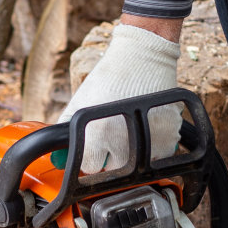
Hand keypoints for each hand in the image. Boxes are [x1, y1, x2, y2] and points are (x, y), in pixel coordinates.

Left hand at [61, 22, 182, 173]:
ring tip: (130, 128)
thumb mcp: (80, 102)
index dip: (91, 157)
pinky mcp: (168, 140)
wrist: (143, 58)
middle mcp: (122, 145)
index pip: (90, 167)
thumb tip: (59, 157)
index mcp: (96, 137)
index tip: (94, 147)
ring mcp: (148, 145)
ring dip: (133, 153)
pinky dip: (153, 147)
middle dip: (111, 156)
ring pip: (137, 165)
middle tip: (114, 133)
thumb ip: (66, 131)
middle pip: (113, 169)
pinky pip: (158, 157)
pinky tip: (146, 127)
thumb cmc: (110, 77)